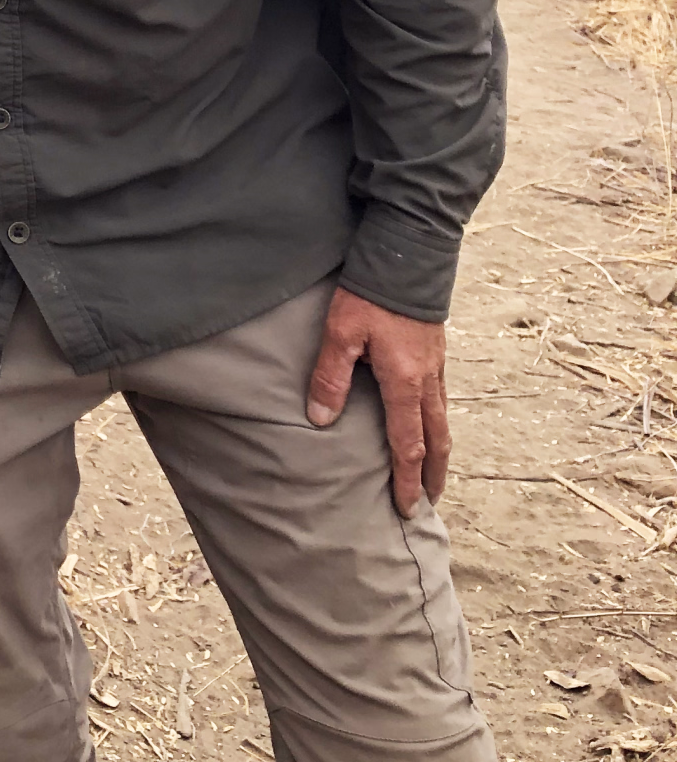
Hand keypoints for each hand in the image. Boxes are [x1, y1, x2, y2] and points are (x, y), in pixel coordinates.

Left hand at [306, 283, 449, 515]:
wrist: (408, 252)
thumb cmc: (372, 292)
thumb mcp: (341, 333)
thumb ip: (330, 377)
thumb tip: (320, 420)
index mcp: (405, 383)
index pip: (408, 446)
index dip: (408, 480)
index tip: (408, 509)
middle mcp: (428, 380)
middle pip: (436, 441)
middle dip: (434, 476)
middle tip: (429, 505)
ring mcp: (436, 366)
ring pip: (442, 420)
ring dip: (439, 452)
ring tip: (432, 474)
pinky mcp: (435, 352)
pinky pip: (440, 399)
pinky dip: (437, 424)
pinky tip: (426, 424)